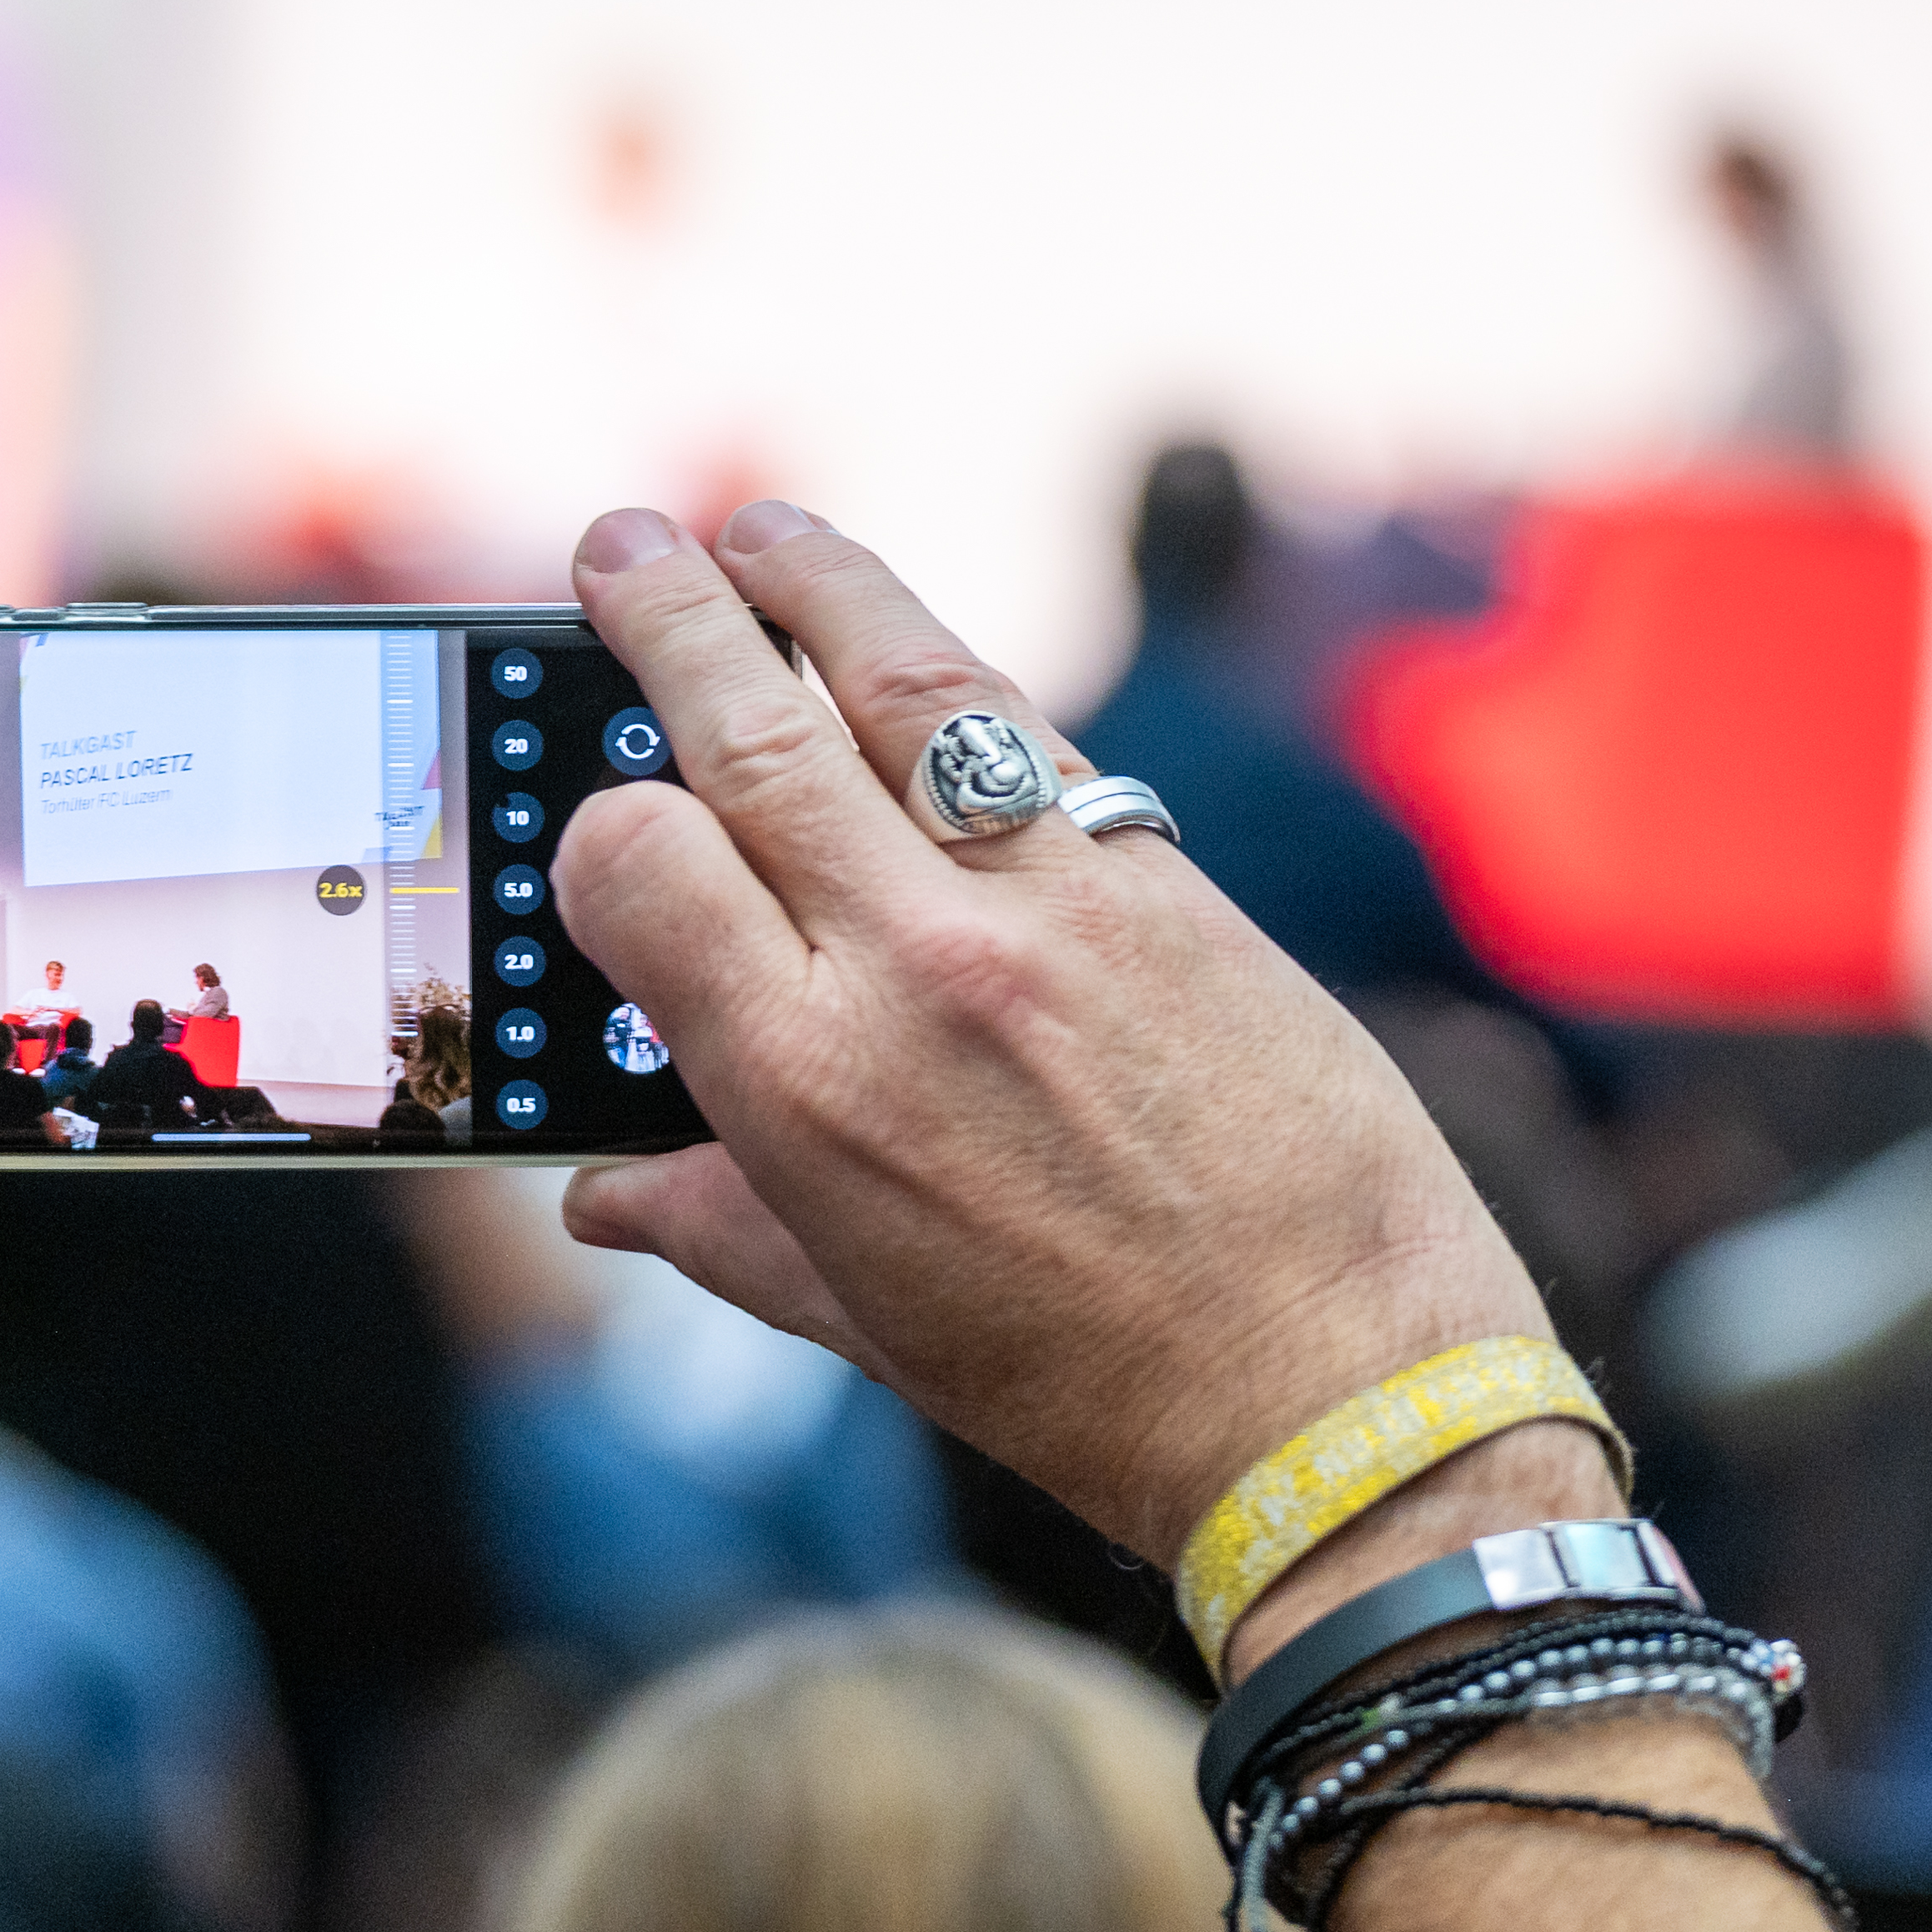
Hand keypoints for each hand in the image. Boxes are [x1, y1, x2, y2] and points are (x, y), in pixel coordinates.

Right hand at [551, 501, 1596, 1654]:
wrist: (1334, 1395)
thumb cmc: (1081, 1381)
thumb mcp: (858, 1315)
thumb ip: (713, 1227)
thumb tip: (600, 1194)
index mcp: (807, 1088)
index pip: (640, 862)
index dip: (597, 822)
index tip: (596, 813)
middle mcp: (916, 968)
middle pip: (749, 729)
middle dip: (664, 615)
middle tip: (617, 540)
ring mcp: (1050, 909)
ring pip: (900, 682)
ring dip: (811, 586)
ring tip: (750, 535)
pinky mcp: (1165, 882)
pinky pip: (1027, 737)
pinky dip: (948, 672)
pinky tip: (907, 642)